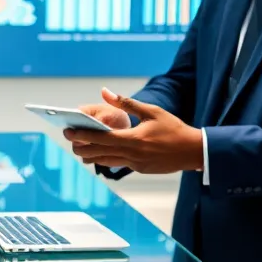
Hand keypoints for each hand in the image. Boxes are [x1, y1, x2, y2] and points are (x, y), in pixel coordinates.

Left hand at [64, 88, 203, 174]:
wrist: (193, 151)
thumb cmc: (173, 128)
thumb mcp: (151, 111)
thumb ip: (126, 102)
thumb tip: (104, 92)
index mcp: (133, 139)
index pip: (101, 138)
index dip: (82, 135)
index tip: (68, 131)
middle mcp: (132, 154)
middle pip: (99, 152)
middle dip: (81, 146)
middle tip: (68, 139)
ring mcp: (136, 164)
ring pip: (106, 161)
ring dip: (91, 156)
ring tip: (79, 149)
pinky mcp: (140, 169)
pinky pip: (118, 163)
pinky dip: (106, 159)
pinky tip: (99, 154)